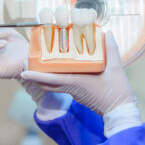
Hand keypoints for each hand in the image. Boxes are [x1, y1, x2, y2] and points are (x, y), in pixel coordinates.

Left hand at [21, 31, 135, 115]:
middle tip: (29, 65)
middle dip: (36, 76)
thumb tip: (108, 33)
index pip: (51, 79)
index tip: (24, 72)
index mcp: (77, 82)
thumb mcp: (116, 68)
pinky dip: (56, 79)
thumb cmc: (117, 91)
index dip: (36, 76)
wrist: (120, 111)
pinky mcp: (79, 95)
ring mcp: (75, 93)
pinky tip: (61, 69)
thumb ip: (111, 49)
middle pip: (48, 83)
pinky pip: (62, 86)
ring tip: (41, 65)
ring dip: (45, 77)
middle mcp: (72, 88)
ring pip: (54, 85)